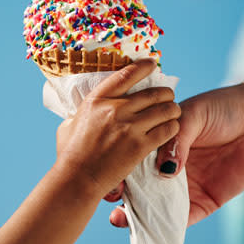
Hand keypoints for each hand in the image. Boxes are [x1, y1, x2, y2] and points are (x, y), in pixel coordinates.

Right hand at [55, 59, 181, 197]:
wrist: (76, 180)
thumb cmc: (69, 154)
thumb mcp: (69, 125)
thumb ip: (80, 114)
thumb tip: (86, 110)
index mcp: (97, 99)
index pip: (126, 74)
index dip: (144, 66)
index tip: (152, 63)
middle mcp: (115, 109)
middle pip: (153, 92)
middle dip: (166, 93)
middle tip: (169, 96)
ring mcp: (129, 127)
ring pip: (164, 109)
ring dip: (173, 109)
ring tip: (174, 112)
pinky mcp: (140, 146)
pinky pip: (167, 130)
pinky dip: (173, 127)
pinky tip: (172, 129)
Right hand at [109, 83, 243, 226]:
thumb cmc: (222, 109)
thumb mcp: (191, 115)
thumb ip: (175, 139)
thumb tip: (164, 170)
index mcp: (158, 145)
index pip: (131, 159)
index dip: (116, 168)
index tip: (104, 174)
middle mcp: (168, 168)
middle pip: (139, 187)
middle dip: (122, 196)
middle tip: (110, 200)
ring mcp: (185, 186)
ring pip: (157, 207)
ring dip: (138, 216)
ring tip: (121, 219)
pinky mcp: (204, 201)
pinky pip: (183, 219)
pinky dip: (167, 227)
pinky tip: (153, 230)